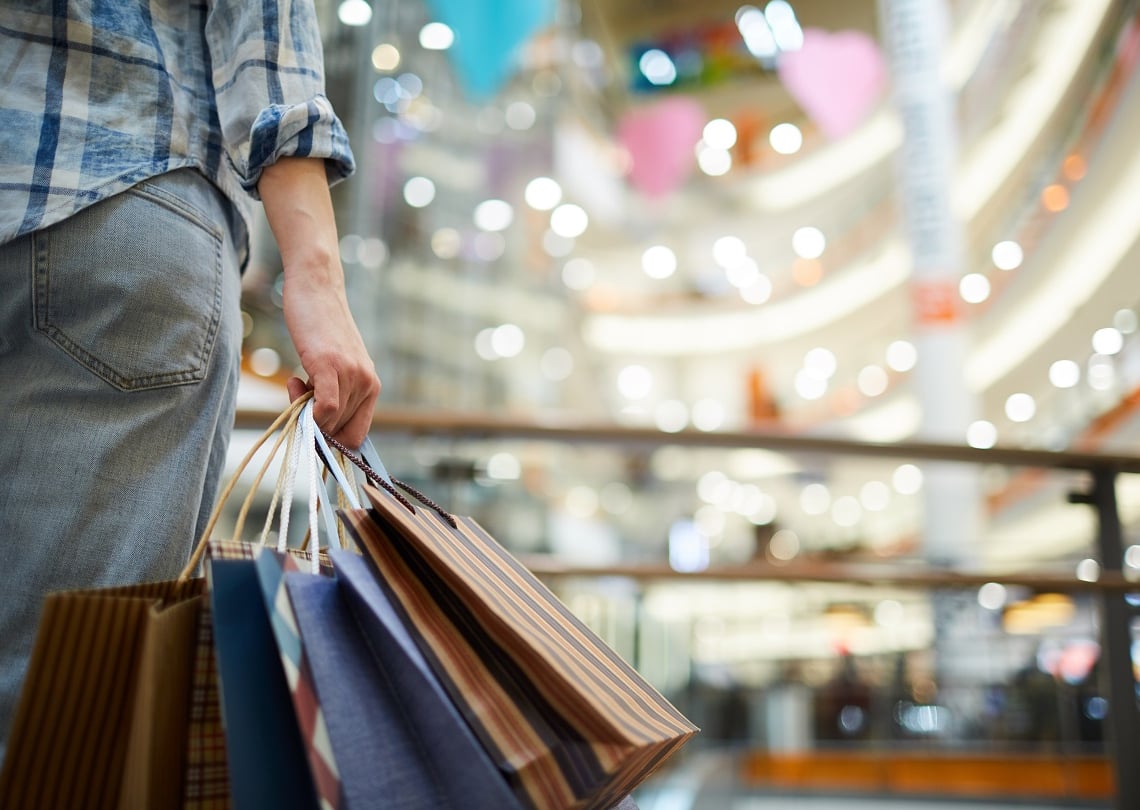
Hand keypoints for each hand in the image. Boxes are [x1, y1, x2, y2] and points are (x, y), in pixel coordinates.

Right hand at [282, 271, 379, 448]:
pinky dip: (309, 412)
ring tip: (296, 382)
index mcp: (372, 387)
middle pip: (339, 431)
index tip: (311, 428)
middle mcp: (368, 383)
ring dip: (304, 411)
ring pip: (330, 421)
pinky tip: (295, 385)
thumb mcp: (335, 366)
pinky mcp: (331, 365)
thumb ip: (334, 393)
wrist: (317, 288)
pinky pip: (326, 408)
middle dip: (314, 424)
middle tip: (297, 392)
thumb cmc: (320, 328)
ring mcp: (352, 375)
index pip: (357, 436)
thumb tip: (317, 427)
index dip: (332, 442)